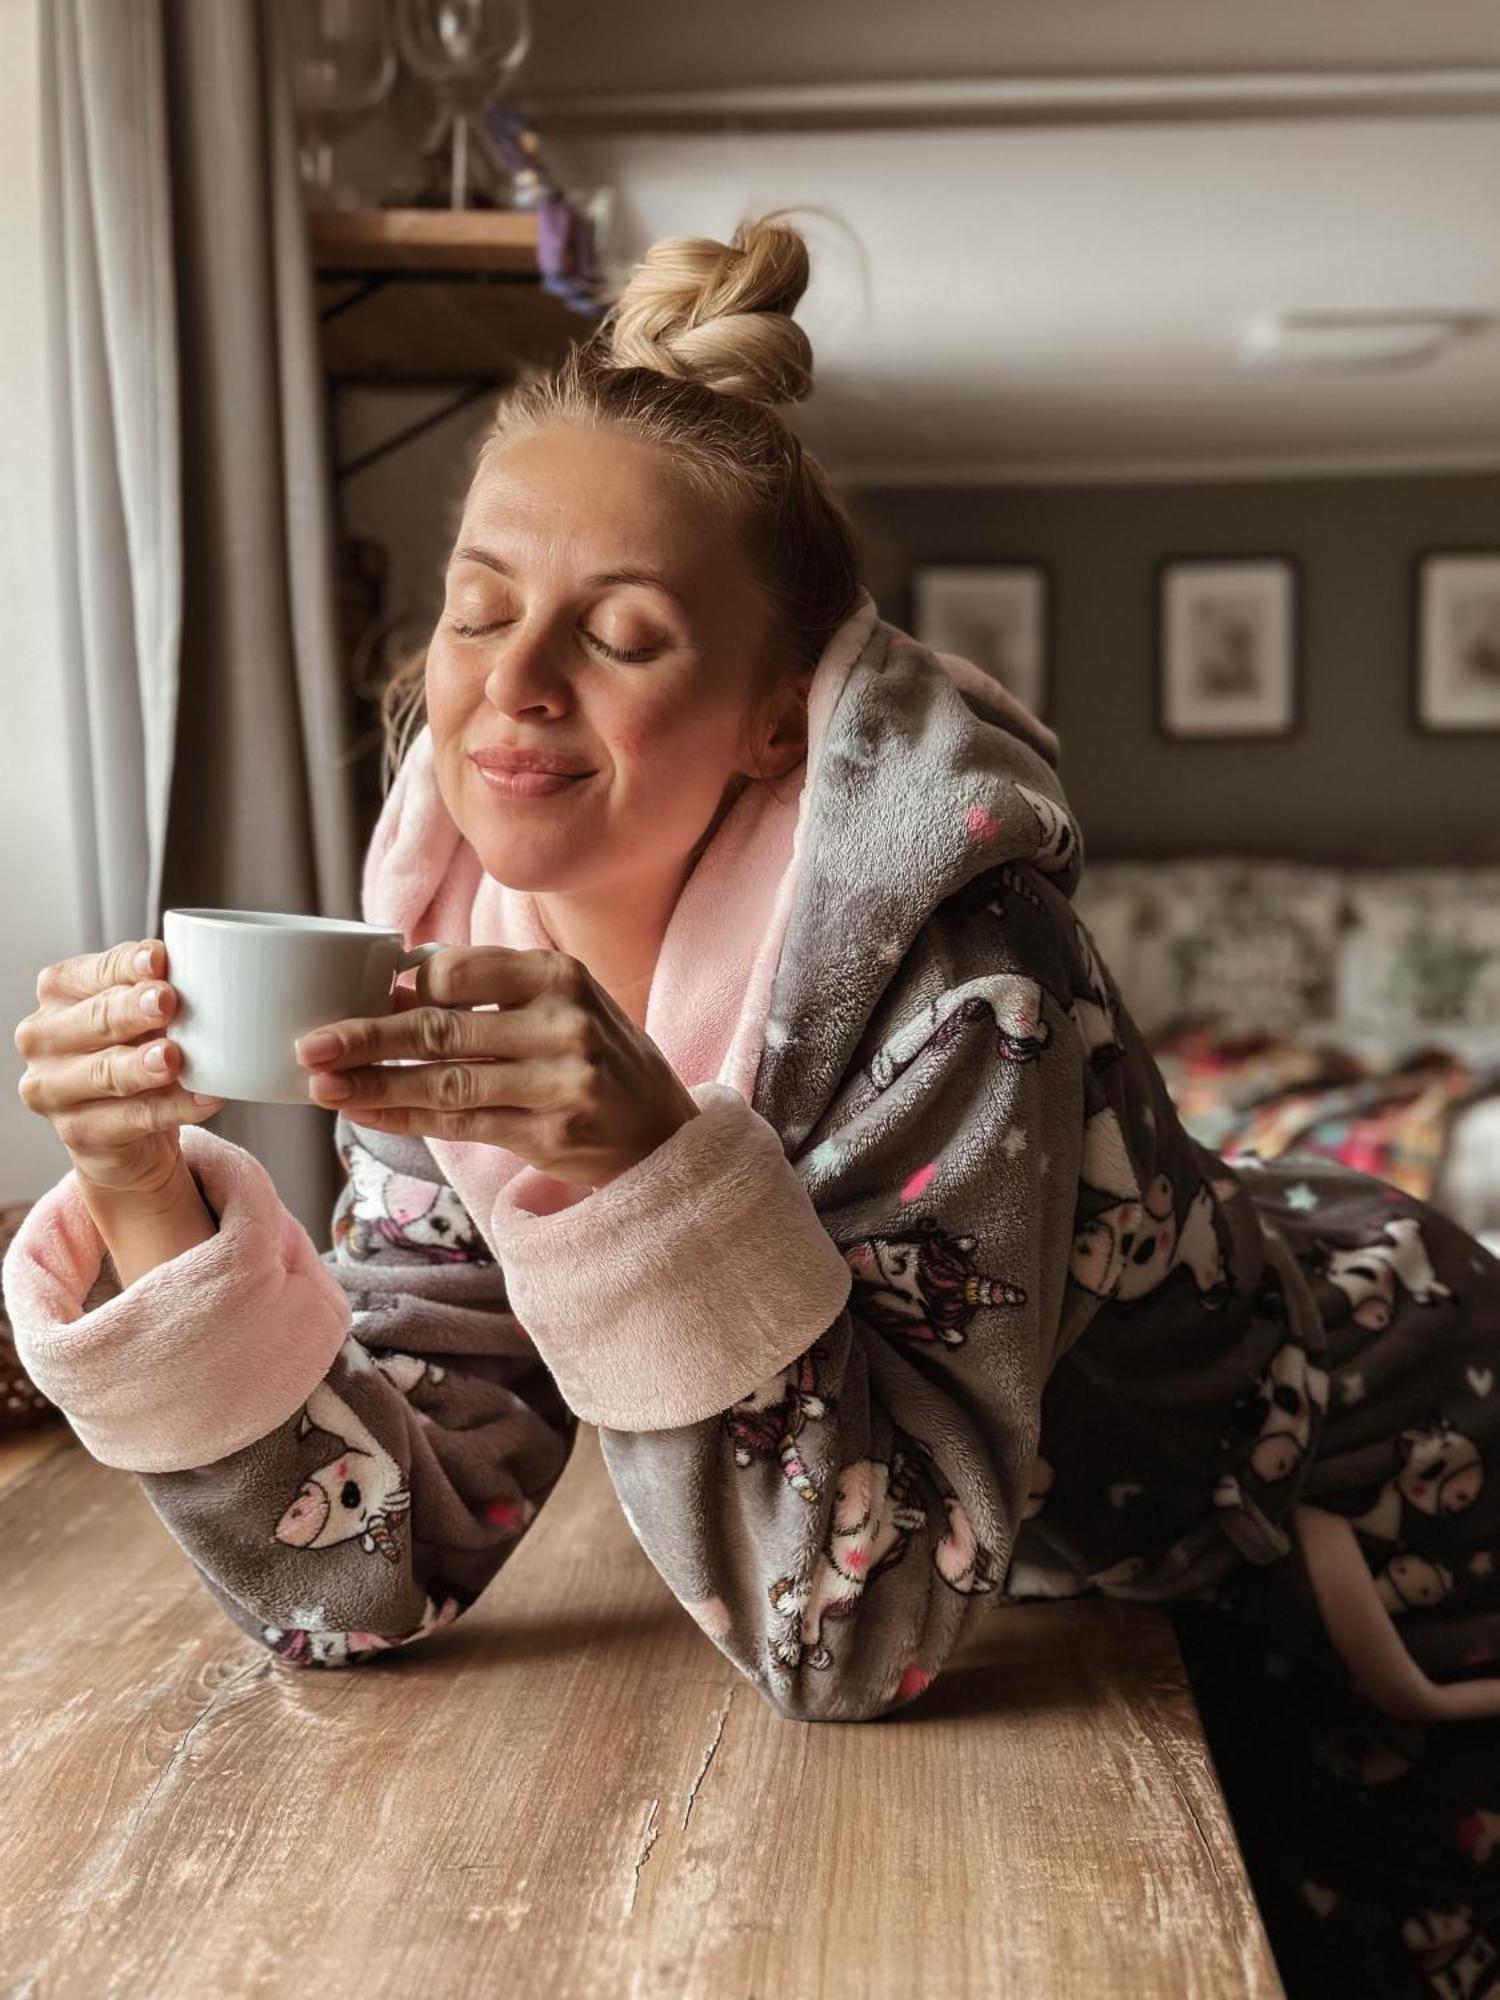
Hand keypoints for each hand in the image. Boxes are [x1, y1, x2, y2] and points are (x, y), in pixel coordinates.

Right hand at [14, 938, 223, 1196]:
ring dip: (142, 1065)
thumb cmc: (137, 1051)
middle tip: (168, 1001)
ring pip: (105, 1073)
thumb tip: (201, 971)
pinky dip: (174, 1108)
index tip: (158, 959)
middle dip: (132, 1010)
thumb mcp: (143, 1014)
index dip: (126, 965)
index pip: (92, 972)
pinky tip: (204, 1098)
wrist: (130, 1131)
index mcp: (59, 994)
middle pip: (94, 1019)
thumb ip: (158, 989)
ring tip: (174, 1057)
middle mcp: (44, 1038)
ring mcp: (54, 1089)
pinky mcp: (79, 1132)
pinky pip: (133, 1118)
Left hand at [294, 946, 700, 1188]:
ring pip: (442, 1084)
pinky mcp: (550, 1135)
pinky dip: (406, 1118)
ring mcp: (560, 1083)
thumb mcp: (563, 1004)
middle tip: (309, 1045)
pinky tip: (367, 1113)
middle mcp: (563, 1024)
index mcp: (560, 975)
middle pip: (439, 1030)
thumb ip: (493, 992)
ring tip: (321, 1086)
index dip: (399, 989)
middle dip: (364, 1038)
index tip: (356, 999)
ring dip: (373, 1085)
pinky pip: (458, 1125)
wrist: (666, 1133)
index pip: (455, 972)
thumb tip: (391, 988)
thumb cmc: (600, 1059)